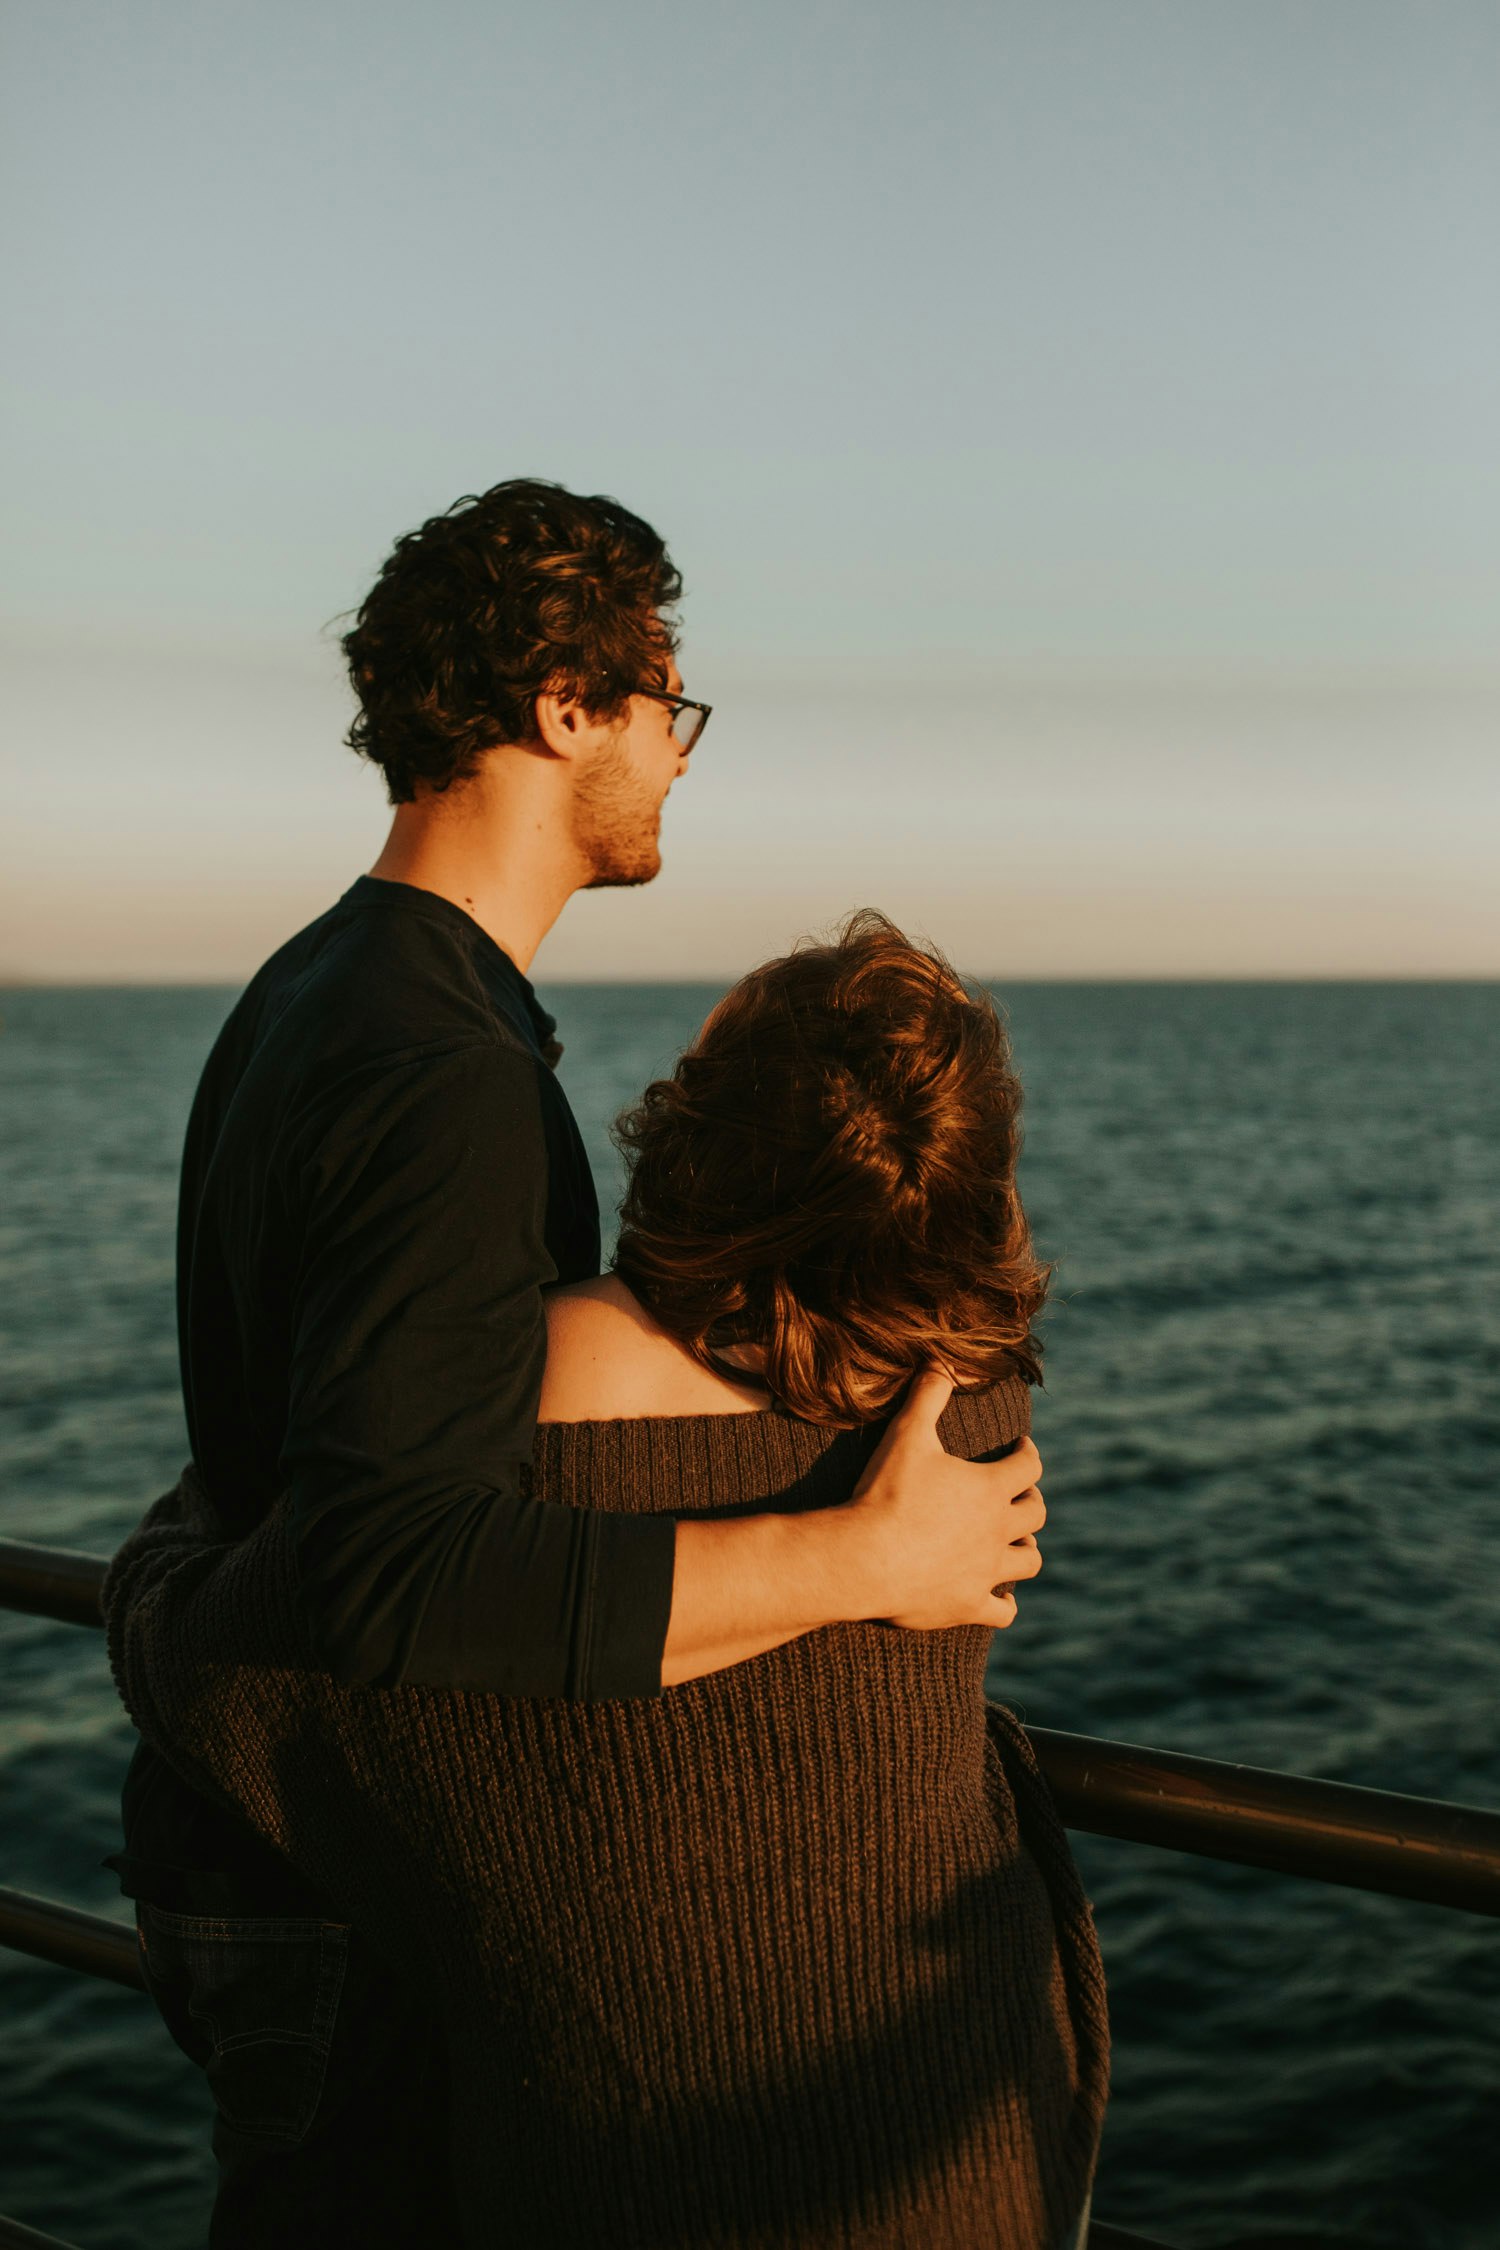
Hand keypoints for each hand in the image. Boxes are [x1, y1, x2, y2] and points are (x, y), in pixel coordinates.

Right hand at [845, 1369, 1044, 1630]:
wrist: (863, 1558)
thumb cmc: (884, 1493)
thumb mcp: (906, 1434)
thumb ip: (928, 1393)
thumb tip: (941, 1357)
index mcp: (989, 1488)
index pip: (1028, 1466)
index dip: (1027, 1454)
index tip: (1021, 1449)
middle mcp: (997, 1530)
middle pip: (1036, 1513)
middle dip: (1029, 1500)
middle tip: (1017, 1494)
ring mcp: (985, 1571)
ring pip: (1029, 1561)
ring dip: (1025, 1548)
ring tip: (1014, 1541)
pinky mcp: (968, 1605)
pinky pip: (1003, 1610)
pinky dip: (1005, 1603)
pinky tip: (999, 1597)